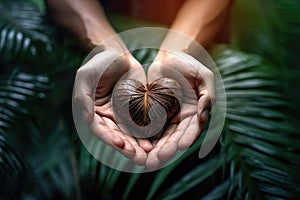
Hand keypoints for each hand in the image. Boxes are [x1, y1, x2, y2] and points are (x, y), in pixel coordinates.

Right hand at [73, 49, 151, 164]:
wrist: (118, 54)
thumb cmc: (99, 64)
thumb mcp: (85, 76)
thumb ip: (83, 97)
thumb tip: (88, 119)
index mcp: (94, 113)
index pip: (100, 130)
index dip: (109, 139)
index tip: (121, 144)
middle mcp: (108, 119)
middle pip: (117, 137)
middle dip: (128, 148)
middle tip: (139, 158)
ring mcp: (123, 116)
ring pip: (131, 135)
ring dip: (140, 146)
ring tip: (149, 155)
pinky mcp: (137, 111)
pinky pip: (144, 124)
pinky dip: (150, 134)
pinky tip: (158, 141)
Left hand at [145, 51, 214, 168]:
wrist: (169, 55)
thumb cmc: (189, 64)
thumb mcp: (204, 76)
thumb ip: (208, 95)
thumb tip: (203, 114)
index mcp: (194, 112)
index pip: (192, 129)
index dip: (187, 138)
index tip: (181, 146)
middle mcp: (180, 118)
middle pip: (174, 137)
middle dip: (168, 149)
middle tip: (159, 159)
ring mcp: (166, 116)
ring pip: (160, 136)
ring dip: (154, 149)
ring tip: (147, 160)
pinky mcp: (152, 111)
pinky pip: (147, 125)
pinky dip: (143, 137)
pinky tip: (138, 146)